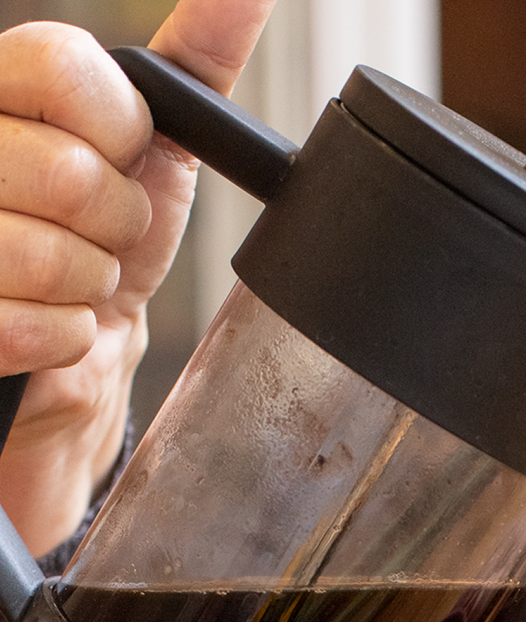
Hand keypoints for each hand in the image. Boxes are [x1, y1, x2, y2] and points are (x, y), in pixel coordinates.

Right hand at [0, 2, 276, 553]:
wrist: (89, 343)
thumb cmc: (117, 238)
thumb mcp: (163, 143)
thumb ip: (196, 64)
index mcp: (0, 87)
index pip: (58, 65)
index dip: (118, 128)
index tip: (124, 157)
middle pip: (67, 171)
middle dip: (116, 222)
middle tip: (102, 234)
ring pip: (54, 256)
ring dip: (92, 284)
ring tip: (76, 280)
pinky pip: (43, 328)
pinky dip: (70, 338)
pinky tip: (55, 325)